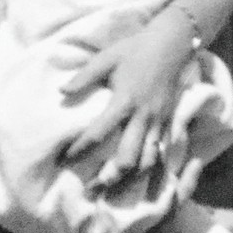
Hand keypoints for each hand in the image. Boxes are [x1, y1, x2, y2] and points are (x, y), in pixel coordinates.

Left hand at [61, 16, 192, 187]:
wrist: (171, 44)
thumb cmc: (134, 49)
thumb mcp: (107, 58)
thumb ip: (84, 76)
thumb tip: (61, 92)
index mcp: (124, 100)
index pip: (99, 132)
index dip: (81, 148)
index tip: (66, 158)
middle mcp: (142, 115)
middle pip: (127, 157)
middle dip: (109, 176)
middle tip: (91, 189)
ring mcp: (158, 121)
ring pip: (147, 160)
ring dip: (131, 177)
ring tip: (113, 189)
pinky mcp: (168, 121)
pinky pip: (159, 151)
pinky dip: (148, 166)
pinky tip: (138, 176)